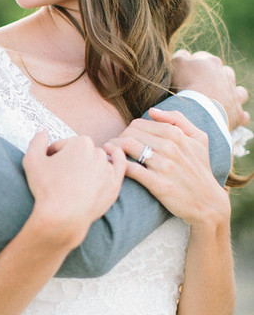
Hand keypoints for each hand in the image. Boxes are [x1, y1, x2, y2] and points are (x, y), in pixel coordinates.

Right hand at [22, 131, 125, 247]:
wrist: (63, 217)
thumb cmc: (47, 189)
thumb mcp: (32, 160)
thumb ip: (37, 141)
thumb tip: (42, 131)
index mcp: (80, 142)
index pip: (62, 146)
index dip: (51, 157)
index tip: (46, 169)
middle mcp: (97, 152)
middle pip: (79, 153)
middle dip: (69, 161)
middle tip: (59, 178)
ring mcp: (108, 169)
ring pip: (95, 161)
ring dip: (86, 166)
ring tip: (74, 181)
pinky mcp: (115, 185)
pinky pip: (120, 166)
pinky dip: (117, 157)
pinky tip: (112, 152)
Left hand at [107, 108, 230, 225]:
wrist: (208, 203)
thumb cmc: (201, 169)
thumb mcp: (199, 139)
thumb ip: (178, 119)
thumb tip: (152, 111)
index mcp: (177, 135)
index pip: (139, 124)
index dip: (127, 131)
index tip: (122, 140)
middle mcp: (171, 148)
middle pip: (130, 133)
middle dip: (117, 139)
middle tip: (112, 148)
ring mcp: (165, 166)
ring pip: (127, 147)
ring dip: (112, 149)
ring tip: (107, 155)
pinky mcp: (159, 185)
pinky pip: (131, 169)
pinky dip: (118, 165)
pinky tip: (113, 167)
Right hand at [172, 49, 249, 130]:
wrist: (199, 112)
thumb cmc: (186, 86)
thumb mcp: (177, 64)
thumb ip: (180, 56)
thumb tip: (184, 54)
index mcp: (212, 63)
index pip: (202, 57)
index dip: (192, 65)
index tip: (183, 74)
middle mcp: (227, 77)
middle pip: (224, 72)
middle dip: (215, 78)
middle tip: (200, 89)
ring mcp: (234, 95)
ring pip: (238, 92)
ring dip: (230, 95)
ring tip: (219, 102)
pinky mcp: (238, 114)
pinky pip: (242, 115)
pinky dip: (235, 115)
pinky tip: (227, 118)